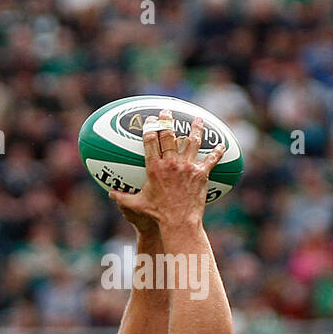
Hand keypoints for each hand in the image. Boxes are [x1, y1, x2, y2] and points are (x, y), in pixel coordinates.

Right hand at [109, 109, 225, 231]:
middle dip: (168, 120)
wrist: (179, 222)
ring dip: (196, 129)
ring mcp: (187, 167)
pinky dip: (217, 152)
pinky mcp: (201, 174)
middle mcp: (171, 163)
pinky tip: (222, 145)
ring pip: (192, 142)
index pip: (150, 140)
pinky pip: (211, 160)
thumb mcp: (137, 205)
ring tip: (198, 119)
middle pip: (169, 136)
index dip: (151, 127)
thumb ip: (122, 198)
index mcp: (154, 167)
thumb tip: (110, 195)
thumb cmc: (158, 215)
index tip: (151, 119)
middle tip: (168, 111)